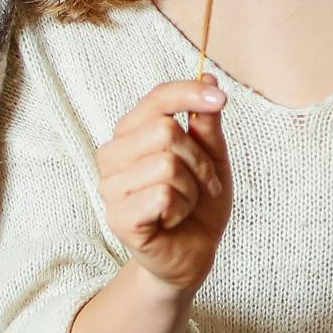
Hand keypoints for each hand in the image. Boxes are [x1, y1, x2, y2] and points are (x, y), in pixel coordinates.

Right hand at [95, 76, 231, 293]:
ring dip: (191, 187)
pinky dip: (181, 208)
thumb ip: (206, 122)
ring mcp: (110, 187)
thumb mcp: (211, 156)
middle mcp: (112, 155)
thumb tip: (207, 79)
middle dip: (198, 158)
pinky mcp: (118, 218)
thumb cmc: (198, 203)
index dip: (190, 93)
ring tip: (185, 203)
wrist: (193, 253)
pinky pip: (162, 195)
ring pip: (167, 164)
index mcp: (130, 133)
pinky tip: (172, 219)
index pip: (156, 98)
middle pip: (165, 130)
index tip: (222, 99)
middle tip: (202, 183)